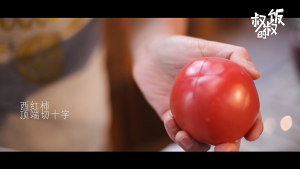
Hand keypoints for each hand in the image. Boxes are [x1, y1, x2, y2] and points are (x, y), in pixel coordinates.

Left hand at [133, 35, 262, 150]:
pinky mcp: (171, 121)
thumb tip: (257, 74)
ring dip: (193, 146)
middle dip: (226, 151)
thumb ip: (236, 55)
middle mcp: (210, 113)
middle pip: (223, 137)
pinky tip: (170, 119)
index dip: (252, 128)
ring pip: (198, 142)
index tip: (252, 134)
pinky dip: (172, 131)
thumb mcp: (210, 47)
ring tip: (185, 137)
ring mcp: (191, 119)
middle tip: (224, 149)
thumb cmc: (183, 48)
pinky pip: (174, 132)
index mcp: (224, 99)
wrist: (152, 52)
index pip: (244, 117)